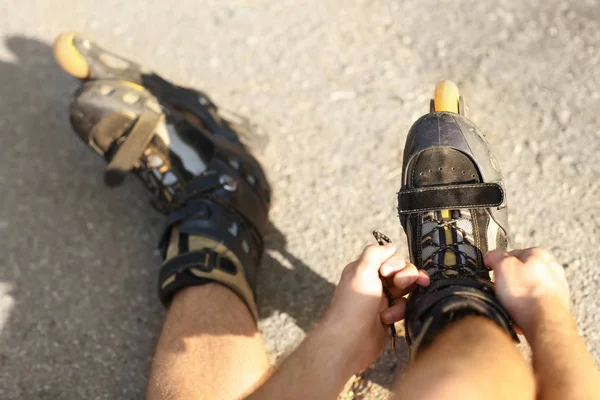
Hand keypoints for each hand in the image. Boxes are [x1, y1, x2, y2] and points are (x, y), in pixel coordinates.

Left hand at [321, 244, 429, 371]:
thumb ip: (375, 253)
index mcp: (365, 269)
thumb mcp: (361, 270)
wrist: (349, 340)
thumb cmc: (354, 304)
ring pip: (406, 290)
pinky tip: (386, 319)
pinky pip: (404, 307)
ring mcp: (382, 300)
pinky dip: (398, 312)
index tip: (388, 273)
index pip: (391, 258)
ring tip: (390, 307)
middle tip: (398, 285)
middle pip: (403, 272)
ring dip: (403, 296)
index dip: (395, 264)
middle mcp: (374, 282)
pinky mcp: (389, 316)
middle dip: (406, 277)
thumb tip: (390, 246)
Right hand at [484, 247, 570, 336]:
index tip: (494, 274)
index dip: (499, 265)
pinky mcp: (557, 306)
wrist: (546, 324)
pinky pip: (534, 305)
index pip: (512, 254)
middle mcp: (552, 269)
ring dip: (517, 298)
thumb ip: (495, 256)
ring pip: (527, 290)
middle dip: (510, 282)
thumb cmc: (526, 295)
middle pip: (521, 273)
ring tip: (512, 306)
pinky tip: (521, 315)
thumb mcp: (502, 266)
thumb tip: (491, 256)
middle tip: (502, 291)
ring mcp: (556, 288)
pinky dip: (526, 309)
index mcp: (539, 254)